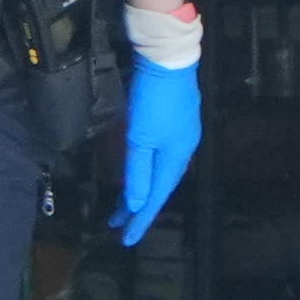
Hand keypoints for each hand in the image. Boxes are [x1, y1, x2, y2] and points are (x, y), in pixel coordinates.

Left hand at [118, 58, 200, 246]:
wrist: (168, 60)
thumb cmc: (153, 100)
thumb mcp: (139, 138)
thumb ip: (138, 172)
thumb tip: (137, 204)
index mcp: (175, 157)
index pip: (155, 197)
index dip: (140, 219)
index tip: (125, 239)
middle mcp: (182, 151)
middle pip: (158, 187)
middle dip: (137, 207)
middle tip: (117, 224)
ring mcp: (181, 136)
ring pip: (159, 172)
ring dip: (140, 190)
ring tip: (121, 205)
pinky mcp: (175, 122)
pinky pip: (160, 157)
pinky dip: (147, 171)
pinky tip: (138, 172)